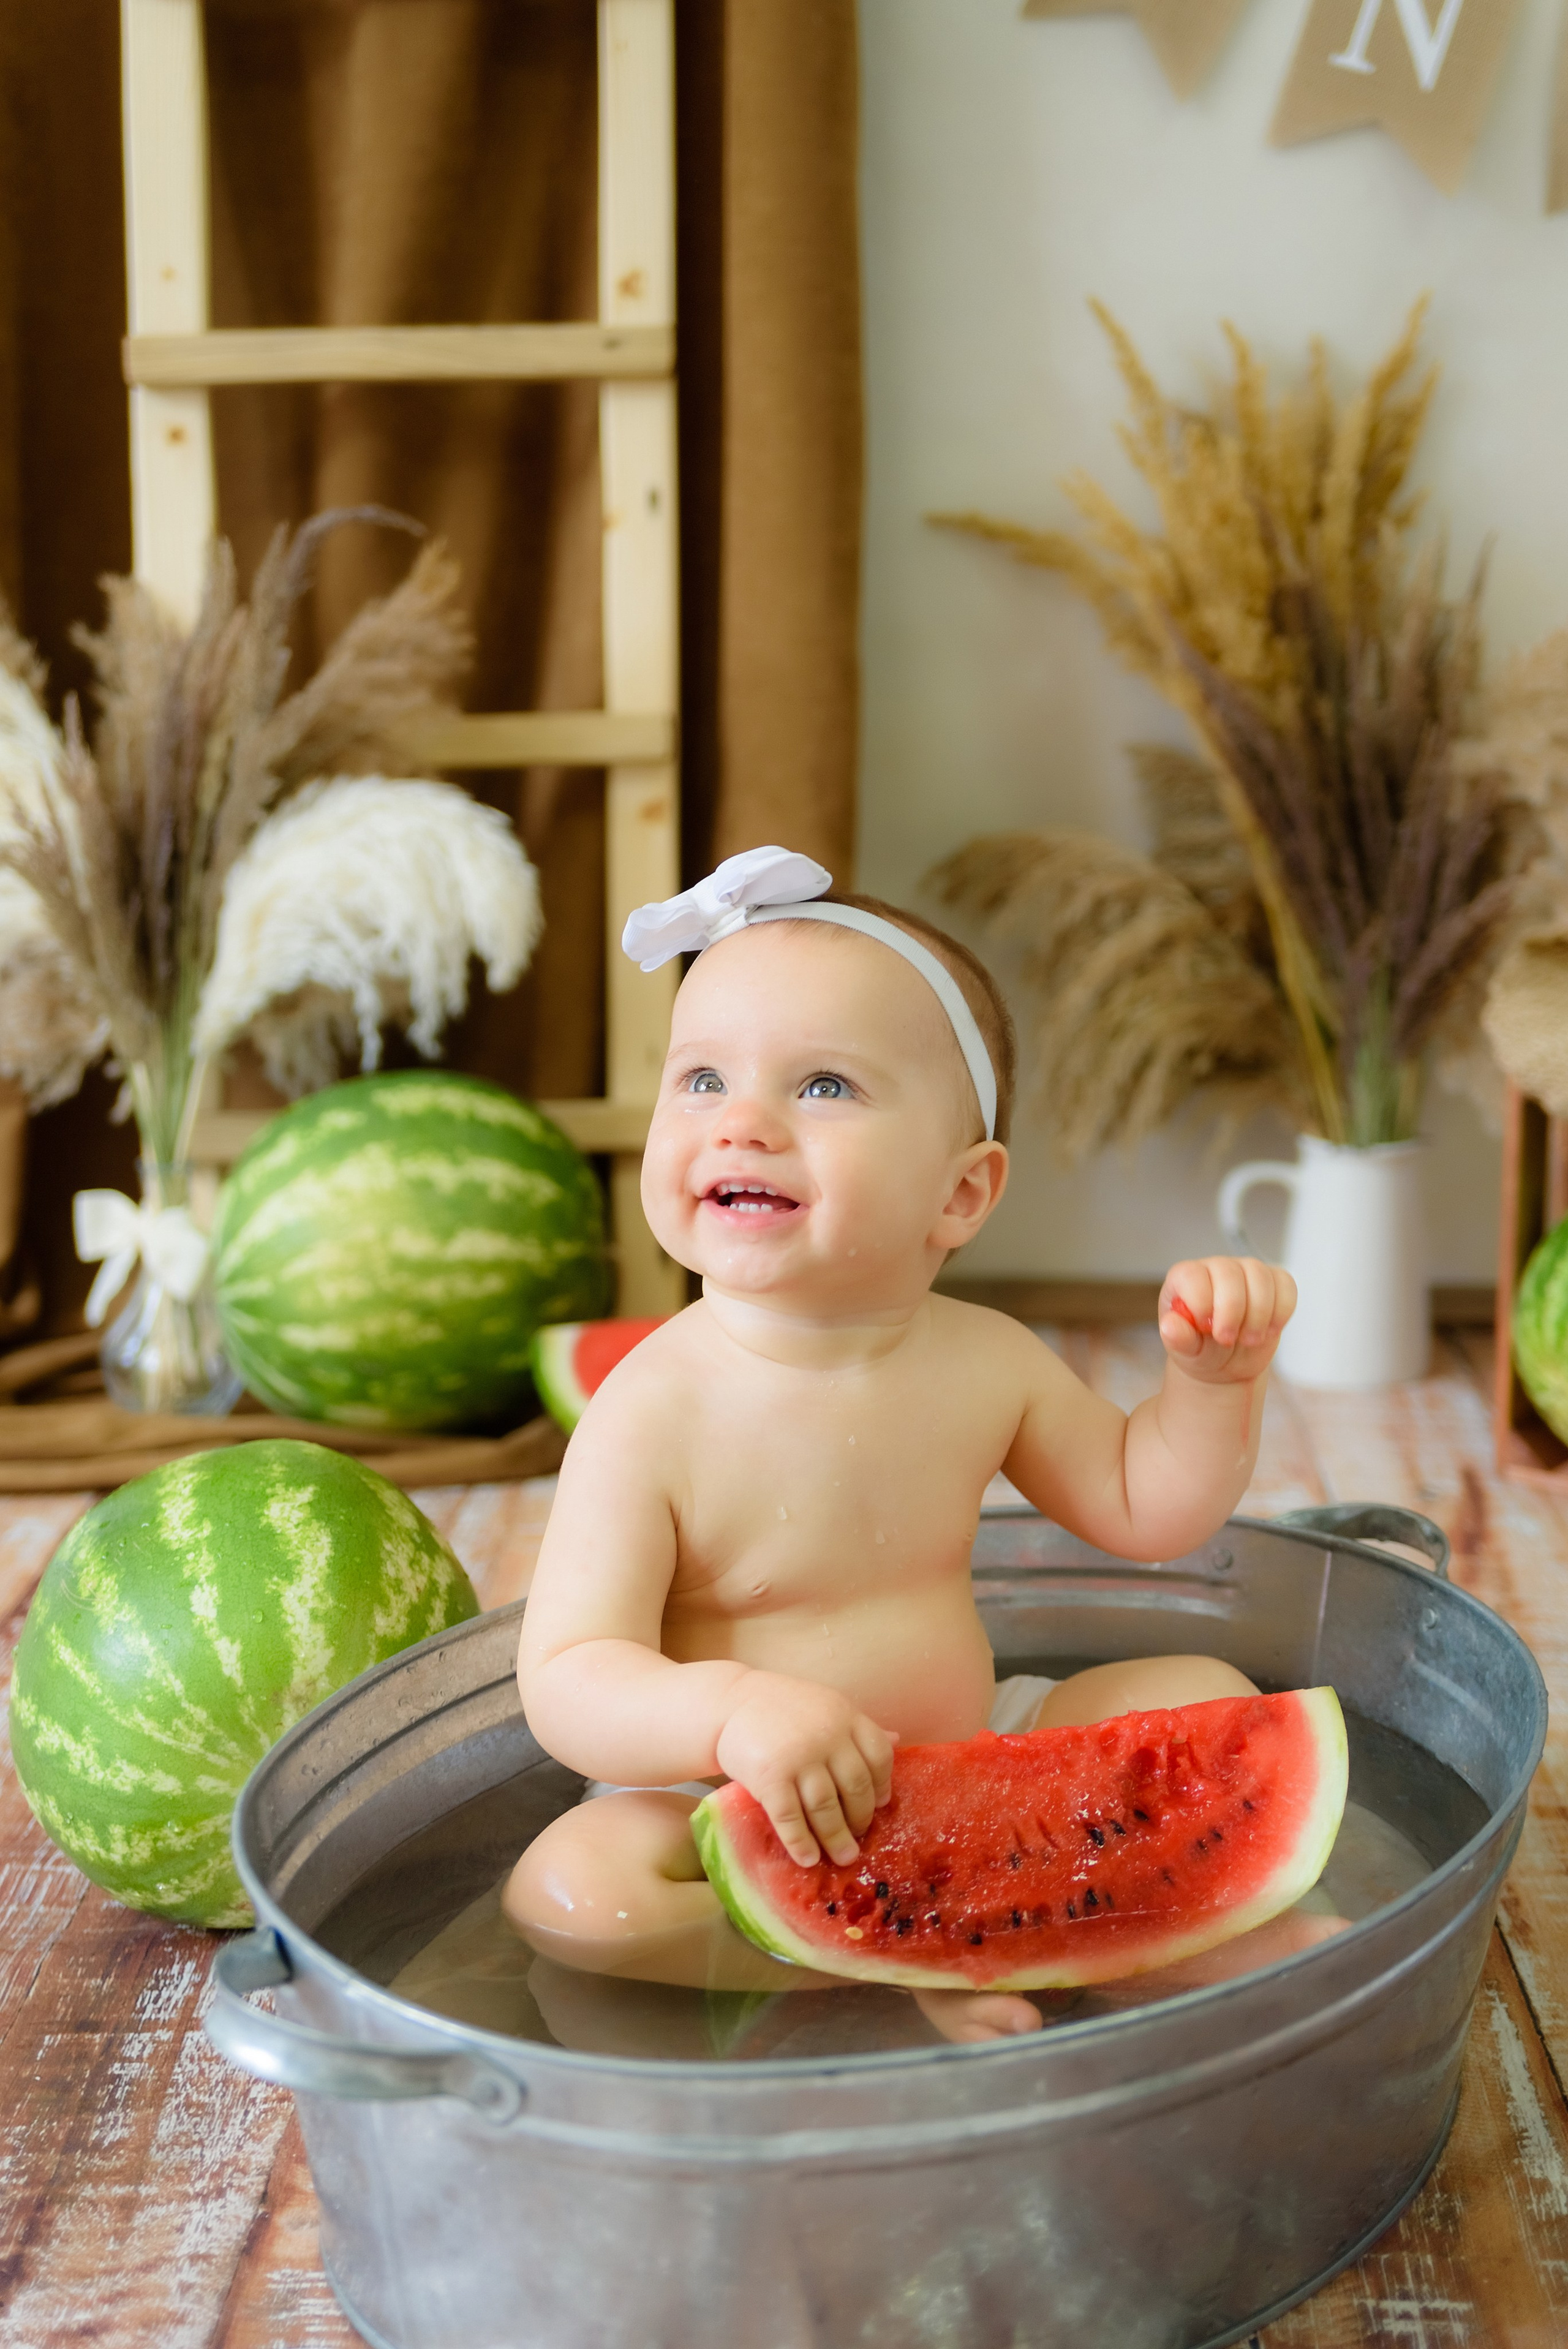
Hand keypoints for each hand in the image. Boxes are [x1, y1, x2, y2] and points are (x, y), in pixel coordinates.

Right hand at [715, 1672, 897, 1866]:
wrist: (729, 1702)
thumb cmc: (782, 1709)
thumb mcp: (826, 1707)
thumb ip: (856, 1728)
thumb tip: (899, 1742)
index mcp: (844, 1715)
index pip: (878, 1755)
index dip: (883, 1784)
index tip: (880, 1805)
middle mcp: (826, 1735)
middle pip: (855, 1788)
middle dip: (860, 1819)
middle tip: (858, 1837)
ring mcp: (798, 1757)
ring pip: (826, 1808)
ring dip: (836, 1838)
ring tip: (843, 1857)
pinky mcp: (769, 1777)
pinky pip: (790, 1818)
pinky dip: (801, 1842)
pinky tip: (807, 1858)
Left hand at [1158, 1256, 1295, 1383]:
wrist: (1226, 1361)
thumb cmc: (1201, 1350)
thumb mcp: (1185, 1351)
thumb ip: (1178, 1339)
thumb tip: (1169, 1326)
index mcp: (1185, 1279)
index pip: (1192, 1275)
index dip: (1202, 1301)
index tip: (1206, 1328)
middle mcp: (1215, 1268)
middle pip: (1229, 1273)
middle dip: (1232, 1311)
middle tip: (1227, 1340)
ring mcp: (1245, 1271)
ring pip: (1260, 1276)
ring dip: (1259, 1315)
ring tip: (1249, 1339)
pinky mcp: (1273, 1282)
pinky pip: (1285, 1285)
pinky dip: (1281, 1311)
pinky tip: (1270, 1330)